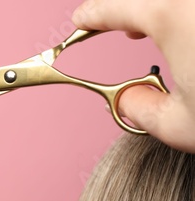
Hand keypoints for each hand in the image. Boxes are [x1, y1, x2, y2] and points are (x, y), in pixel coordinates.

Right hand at [73, 0, 194, 151]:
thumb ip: (139, 108)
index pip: (119, 6)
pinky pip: (185, 4)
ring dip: (148, 10)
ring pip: (167, 0)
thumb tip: (128, 99)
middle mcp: (194, 1)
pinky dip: (172, 12)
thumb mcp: (180, 125)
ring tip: (136, 32)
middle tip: (101, 26)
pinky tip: (177, 29)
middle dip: (118, 9)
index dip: (93, 15)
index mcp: (177, 18)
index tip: (80, 20)